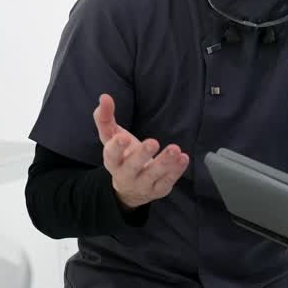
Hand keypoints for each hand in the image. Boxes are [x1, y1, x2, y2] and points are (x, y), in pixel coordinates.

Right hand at [94, 93, 188, 210]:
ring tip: (174, 149)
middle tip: (153, 142)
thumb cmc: (122, 155)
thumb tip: (104, 97)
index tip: (123, 137)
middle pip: (132, 167)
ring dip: (164, 162)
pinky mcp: (159, 190)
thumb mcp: (112, 137)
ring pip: (153, 175)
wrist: (131, 188)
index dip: (116, 147)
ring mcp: (143, 184)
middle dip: (142, 155)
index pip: (111, 155)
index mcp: (113, 161)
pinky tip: (183, 158)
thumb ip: (105, 118)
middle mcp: (125, 175)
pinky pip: (168, 181)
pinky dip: (176, 170)